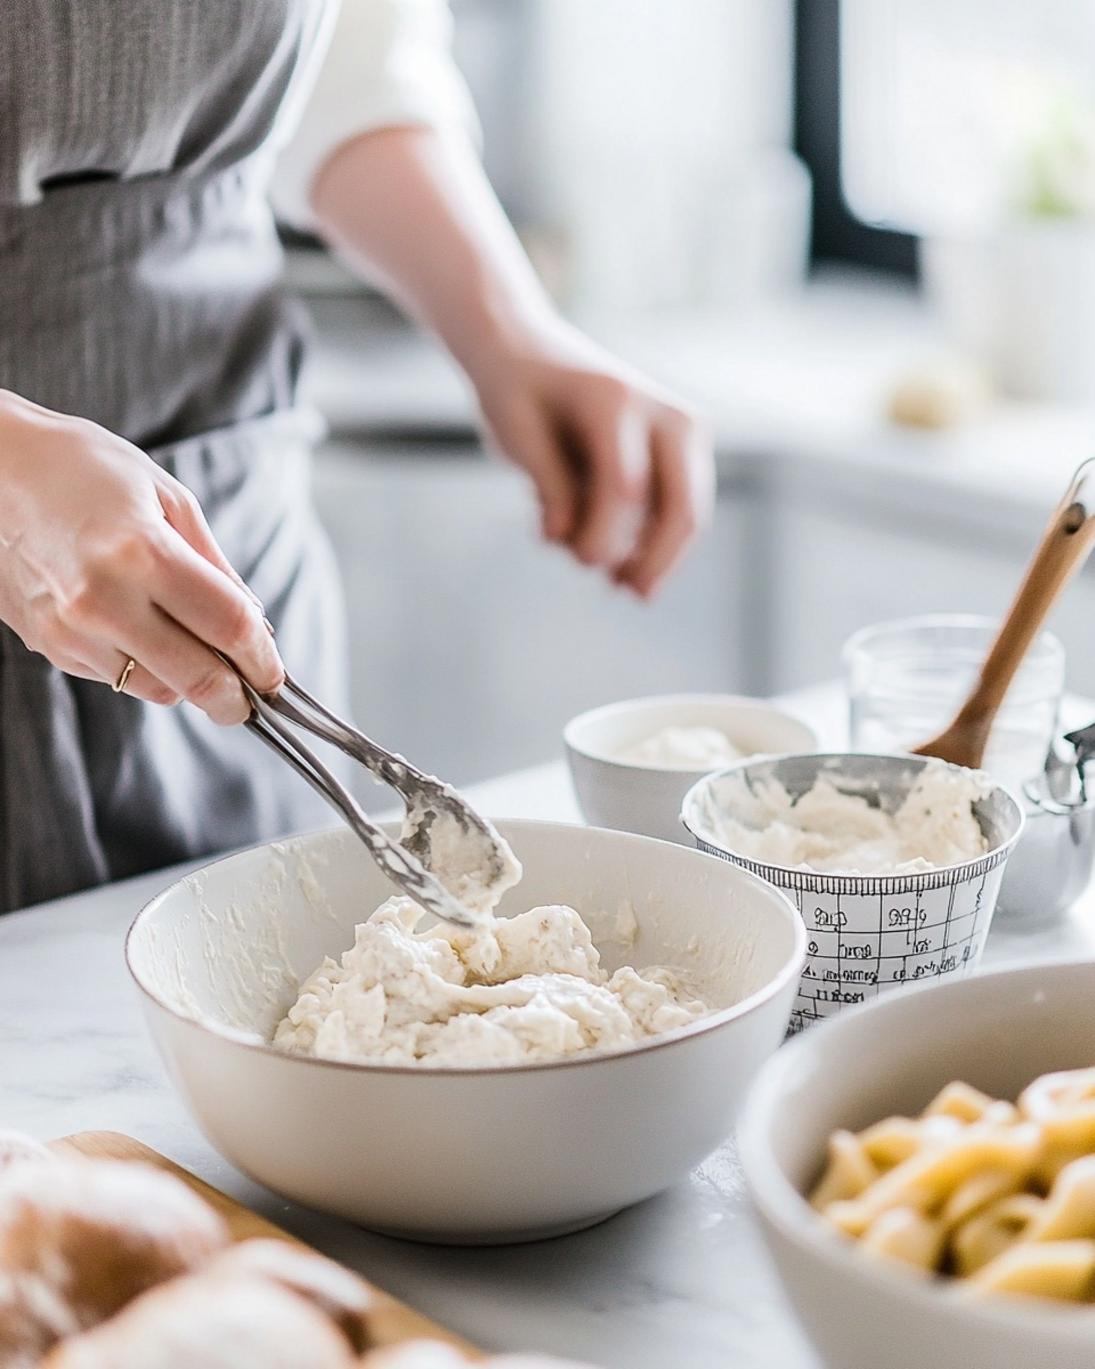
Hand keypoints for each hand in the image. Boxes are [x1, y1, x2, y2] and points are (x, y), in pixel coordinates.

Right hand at [0, 392, 282, 723]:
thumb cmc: (83, 468)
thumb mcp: (167, 497)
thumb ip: (216, 567)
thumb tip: (256, 625)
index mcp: (142, 553)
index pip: (227, 628)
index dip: (263, 660)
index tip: (275, 674)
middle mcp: (103, 600)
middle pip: (197, 679)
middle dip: (236, 698)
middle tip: (252, 697)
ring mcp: (71, 630)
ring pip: (157, 688)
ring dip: (186, 679)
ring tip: (188, 642)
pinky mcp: (48, 645)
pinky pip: (116, 676)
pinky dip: (141, 664)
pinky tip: (133, 624)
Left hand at [470, 322, 713, 596]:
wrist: (531, 350)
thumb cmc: (517, 392)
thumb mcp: (515, 433)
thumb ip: (547, 484)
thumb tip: (565, 537)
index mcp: (615, 401)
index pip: (625, 486)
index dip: (603, 536)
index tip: (576, 558)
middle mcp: (665, 413)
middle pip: (682, 507)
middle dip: (654, 561)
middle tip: (622, 591)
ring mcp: (684, 431)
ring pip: (689, 516)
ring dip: (650, 554)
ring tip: (601, 567)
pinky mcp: (685, 452)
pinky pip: (679, 511)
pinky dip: (651, 541)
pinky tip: (612, 556)